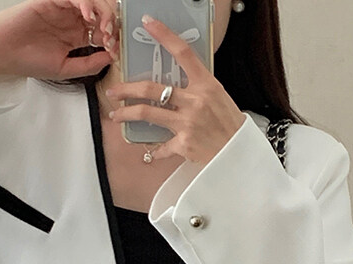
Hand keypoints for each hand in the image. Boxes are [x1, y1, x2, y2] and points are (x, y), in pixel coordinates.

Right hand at [0, 0, 118, 82]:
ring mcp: (64, 8)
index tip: (114, 50)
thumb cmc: (30, 61)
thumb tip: (112, 57)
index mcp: (78, 35)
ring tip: (101, 27)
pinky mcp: (53, 0)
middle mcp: (73, 19)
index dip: (113, 38)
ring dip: (103, 12)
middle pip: (103, 12)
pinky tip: (87, 16)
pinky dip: (86, 3)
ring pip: (93, 1)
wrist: (5, 53)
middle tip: (110, 37)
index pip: (104, 30)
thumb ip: (89, 64)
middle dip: (112, 23)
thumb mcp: (66, 69)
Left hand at [104, 15, 245, 164]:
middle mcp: (195, 101)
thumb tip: (175, 83)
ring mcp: (187, 122)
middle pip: (152, 88)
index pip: (183, 53)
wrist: (238, 152)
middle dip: (127, 89)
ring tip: (116, 115)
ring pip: (147, 113)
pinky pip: (162, 146)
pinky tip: (150, 152)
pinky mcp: (184, 143)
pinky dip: (155, 151)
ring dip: (127, 115)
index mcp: (205, 84)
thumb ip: (196, 88)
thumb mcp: (217, 97)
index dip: (164, 35)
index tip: (148, 23)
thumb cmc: (228, 123)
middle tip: (114, 91)